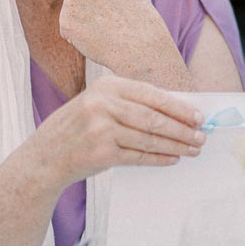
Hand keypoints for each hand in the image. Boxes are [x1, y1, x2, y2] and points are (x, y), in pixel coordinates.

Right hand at [23, 74, 206, 188]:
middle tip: (201, 136)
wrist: (43, 157)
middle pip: (153, 118)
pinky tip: (172, 158)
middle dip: (181, 129)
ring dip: (176, 146)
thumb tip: (176, 110)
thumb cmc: (77, 129)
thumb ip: (130, 103)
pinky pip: (139, 156)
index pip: (151, 95)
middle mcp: (102, 104)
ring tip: (192, 149)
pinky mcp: (101, 154)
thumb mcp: (97, 103)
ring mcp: (100, 129)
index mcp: (106, 86)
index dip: (178, 107)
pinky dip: (159, 158)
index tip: (198, 116)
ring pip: (149, 138)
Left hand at [60, 0, 171, 73]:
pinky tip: (99, 40)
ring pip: (68, 12)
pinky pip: (67, 30)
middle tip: (106, 19)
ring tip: (106, 30)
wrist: (143, 47)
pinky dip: (79, 38)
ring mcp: (71, 1)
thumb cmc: (141, 22)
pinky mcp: (66, 23)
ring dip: (80, 22)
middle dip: (81, 5)